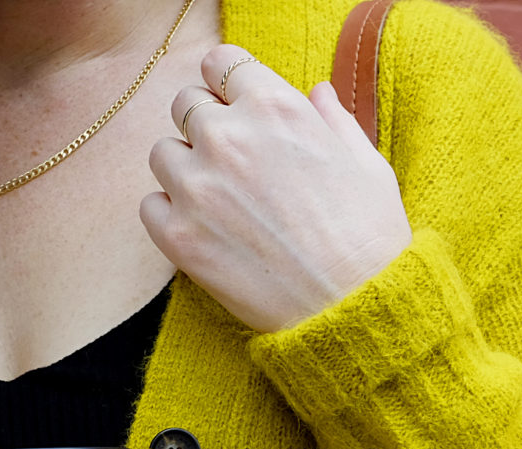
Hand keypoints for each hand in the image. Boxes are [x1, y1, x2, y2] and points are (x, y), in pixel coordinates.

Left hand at [141, 45, 412, 333]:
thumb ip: (334, 121)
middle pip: (186, 104)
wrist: (357, 312)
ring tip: (222, 204)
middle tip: (234, 164)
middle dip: (207, 126)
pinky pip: (150, 206)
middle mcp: (230, 138)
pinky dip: (171, 215)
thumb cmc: (371, 241)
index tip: (235, 105)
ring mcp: (199, 187)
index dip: (227, 83)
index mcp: (277, 108)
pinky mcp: (179, 236)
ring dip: (186, 171)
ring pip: (163, 154)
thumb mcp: (369, 166)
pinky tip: (207, 232)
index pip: (221, 63)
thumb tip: (316, 93)